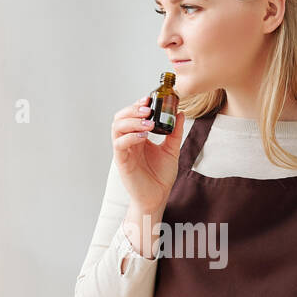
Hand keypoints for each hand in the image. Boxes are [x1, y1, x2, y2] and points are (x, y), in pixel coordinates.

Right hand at [111, 94, 185, 213]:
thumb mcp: (171, 150)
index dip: (138, 104)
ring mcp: (124, 151)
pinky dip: (130, 137)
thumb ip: (174, 132)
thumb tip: (179, 112)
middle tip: (148, 108)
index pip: (131, 115)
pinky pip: (120, 145)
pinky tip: (143, 136)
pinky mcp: (122, 162)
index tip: (150, 98)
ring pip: (117, 128)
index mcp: (138, 137)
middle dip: (132, 110)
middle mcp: (128, 142)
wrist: (157, 197)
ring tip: (149, 122)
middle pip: (120, 118)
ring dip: (132, 121)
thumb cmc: (160, 176)